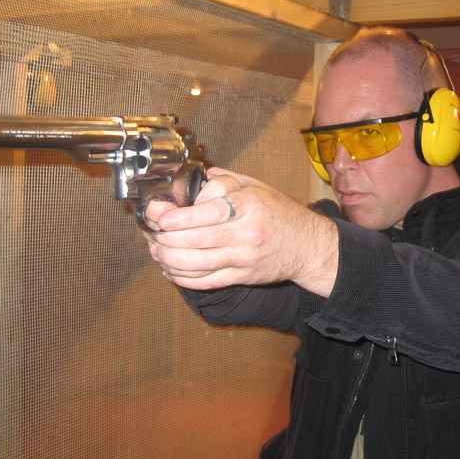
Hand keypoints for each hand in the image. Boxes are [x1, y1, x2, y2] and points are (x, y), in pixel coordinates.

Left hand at [142, 167, 337, 296]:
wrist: (307, 246)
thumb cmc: (280, 214)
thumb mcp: (257, 187)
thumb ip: (226, 181)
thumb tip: (196, 177)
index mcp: (250, 205)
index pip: (210, 213)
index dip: (180, 218)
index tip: (161, 218)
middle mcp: (247, 233)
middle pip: (197, 241)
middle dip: (167, 239)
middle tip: (152, 234)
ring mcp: (245, 258)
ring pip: (198, 264)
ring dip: (170, 260)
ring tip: (157, 252)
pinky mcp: (243, 277)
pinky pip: (207, 281)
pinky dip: (184, 278)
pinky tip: (171, 270)